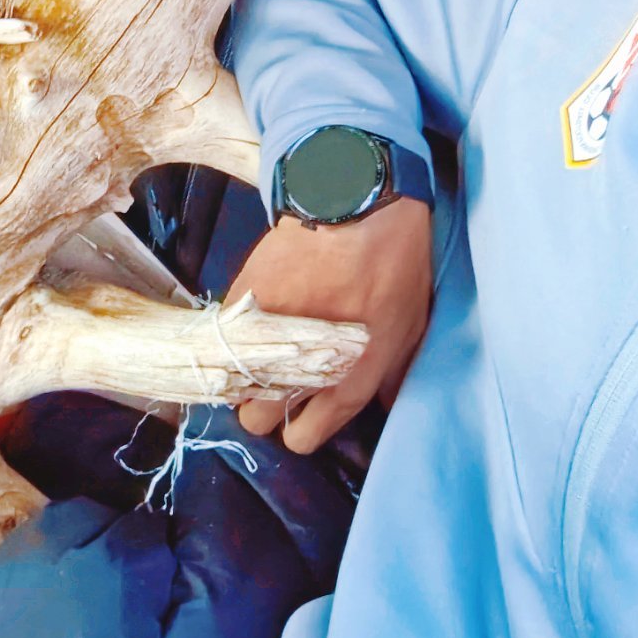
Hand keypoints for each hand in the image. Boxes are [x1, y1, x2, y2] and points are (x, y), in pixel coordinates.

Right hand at [232, 198, 431, 452]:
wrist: (353, 203)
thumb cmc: (394, 262)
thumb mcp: (411, 322)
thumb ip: (394, 371)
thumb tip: (384, 405)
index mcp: (350, 377)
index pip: (307, 434)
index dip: (300, 435)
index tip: (299, 426)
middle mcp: (303, 365)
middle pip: (259, 417)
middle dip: (265, 408)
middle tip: (277, 386)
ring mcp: (267, 334)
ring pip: (234, 383)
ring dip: (243, 378)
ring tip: (258, 360)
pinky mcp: (242, 303)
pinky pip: (226, 339)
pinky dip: (233, 338)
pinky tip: (249, 326)